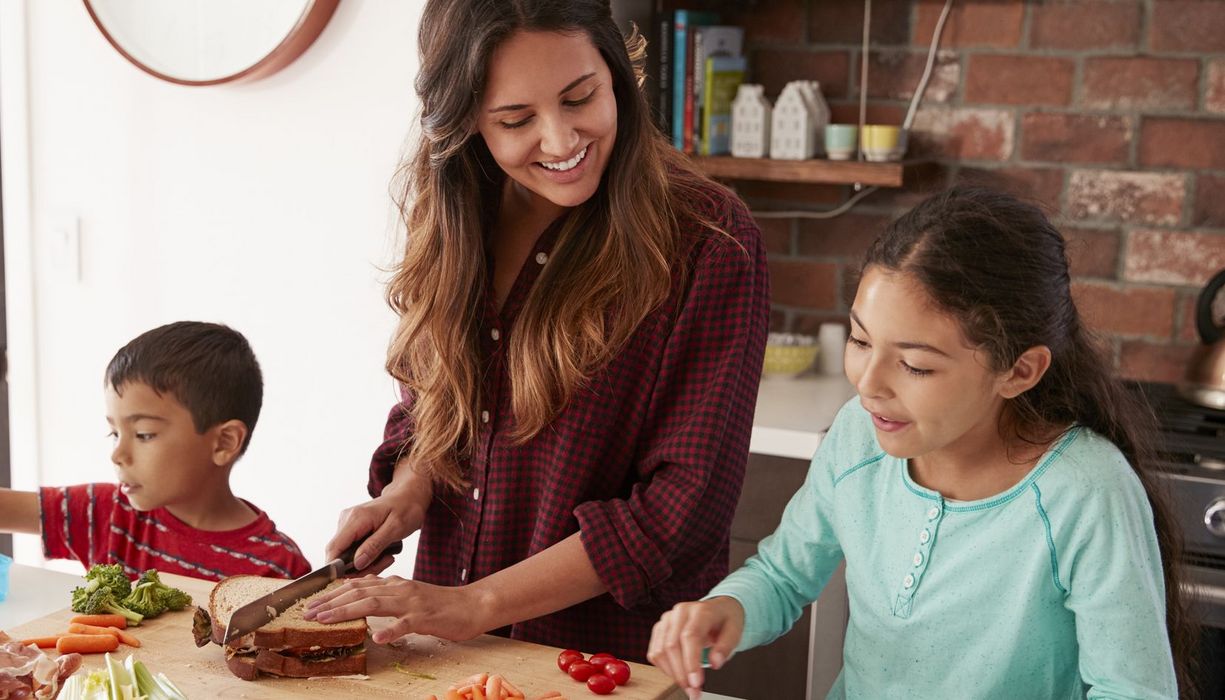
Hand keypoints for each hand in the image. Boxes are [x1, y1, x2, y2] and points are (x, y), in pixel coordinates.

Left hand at [302, 574, 487, 642]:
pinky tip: (378, 637)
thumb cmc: (440, 604)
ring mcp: (412, 602)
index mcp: (395, 584)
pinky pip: (406, 624)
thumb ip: (386, 594)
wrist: (472, 605)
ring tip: (327, 620)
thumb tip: (361, 594)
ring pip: (375, 604)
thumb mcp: (409, 595)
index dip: (332, 595)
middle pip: (359, 593)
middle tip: (308, 613)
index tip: (312, 604)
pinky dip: (391, 630)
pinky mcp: (426, 617)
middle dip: (330, 603)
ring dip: (347, 612)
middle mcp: (400, 589)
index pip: (357, 586)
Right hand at [326, 484, 425, 572]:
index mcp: (356, 518)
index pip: (334, 548)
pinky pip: (352, 550)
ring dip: (365, 563)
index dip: (338, 569)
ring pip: (346, 555)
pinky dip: (366, 556)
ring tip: (387, 557)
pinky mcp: (352, 529)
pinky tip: (383, 553)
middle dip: (358, 568)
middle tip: (384, 564)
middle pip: (339, 555)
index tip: (356, 579)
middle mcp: (347, 520)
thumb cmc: (406, 508)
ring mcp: (348, 524)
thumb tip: (356, 564)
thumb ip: (375, 545)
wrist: (409, 495)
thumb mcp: (396, 528)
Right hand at [647, 597, 744, 699]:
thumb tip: (715, 663)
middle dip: (681, 674)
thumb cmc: (724, 621)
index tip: (696, 683)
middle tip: (693, 691)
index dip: (691, 662)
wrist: (717, 610)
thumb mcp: (735, 632)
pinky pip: (655, 653)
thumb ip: (725, 647)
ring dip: (672, 673)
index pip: (690, 636)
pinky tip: (678, 673)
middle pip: (672, 645)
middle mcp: (680, 612)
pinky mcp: (659, 629)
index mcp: (700, 610)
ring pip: (660, 651)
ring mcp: (667, 619)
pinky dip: (664, 668)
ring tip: (687, 686)